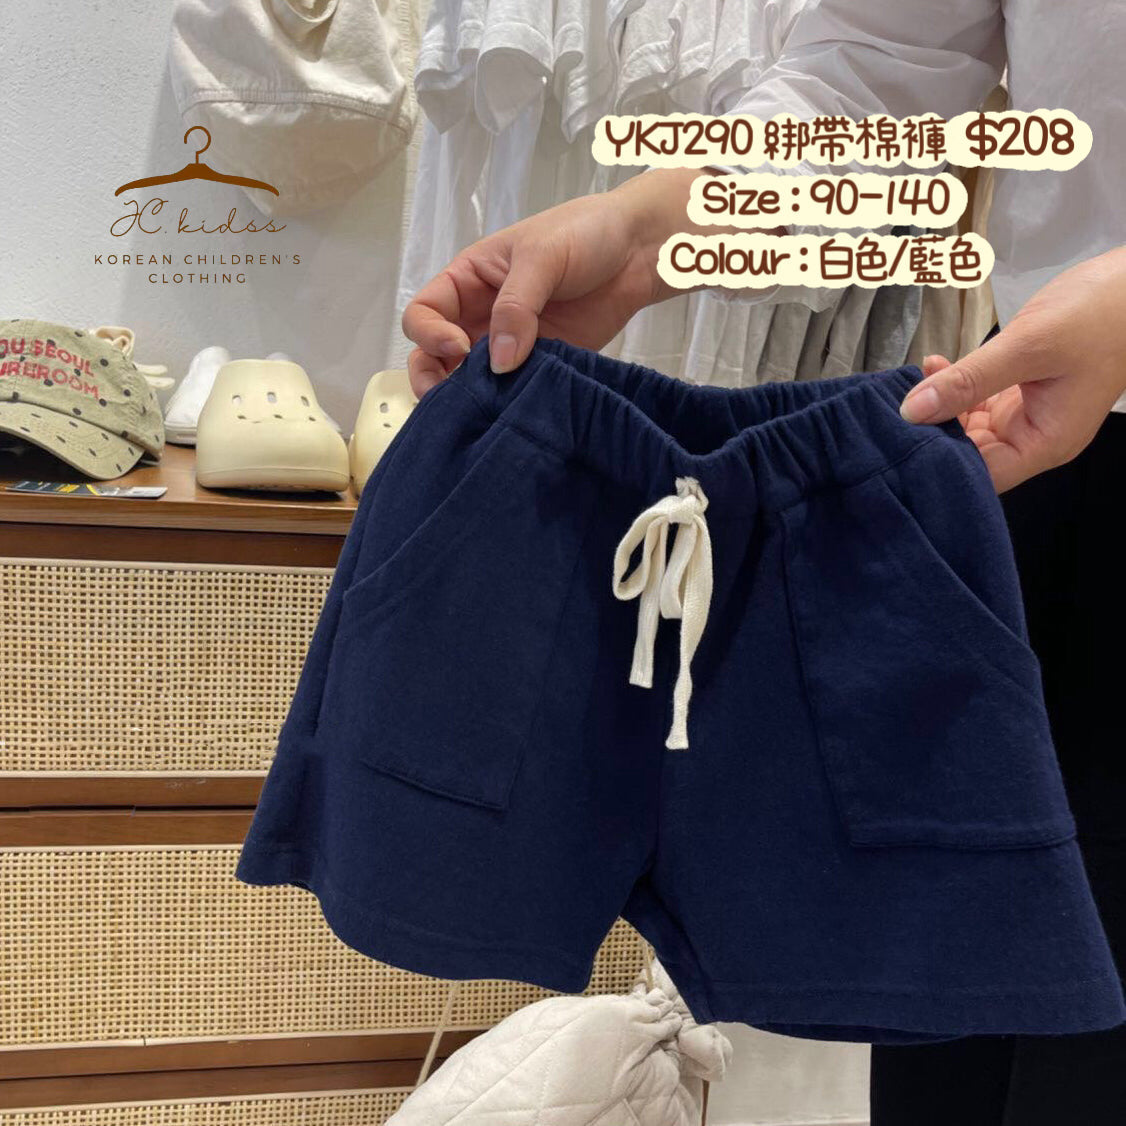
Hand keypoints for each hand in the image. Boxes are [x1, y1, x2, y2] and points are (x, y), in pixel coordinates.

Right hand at [401, 168, 737, 396]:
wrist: (640, 250)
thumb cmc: (584, 234)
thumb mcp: (541, 257)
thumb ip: (517, 306)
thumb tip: (498, 362)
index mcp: (469, 280)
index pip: (424, 313)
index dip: (430, 334)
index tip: (460, 347)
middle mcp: (481, 316)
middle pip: (434, 356)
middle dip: (433, 377)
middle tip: (450, 399)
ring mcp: (510, 345)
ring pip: (471, 381)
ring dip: (469, 398)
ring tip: (480, 412)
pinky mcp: (541, 367)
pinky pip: (514, 392)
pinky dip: (508, 405)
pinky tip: (514, 413)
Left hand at [900, 246, 1125, 491]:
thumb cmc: (1097, 316)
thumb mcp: (1029, 347)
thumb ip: (970, 380)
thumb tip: (912, 411)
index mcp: (1046, 442)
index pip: (982, 476)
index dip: (942, 464)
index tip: (903, 441)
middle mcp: (1035, 436)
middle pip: (971, 455)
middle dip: (935, 434)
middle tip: (896, 410)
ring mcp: (1027, 414)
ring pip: (969, 427)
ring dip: (939, 407)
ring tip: (909, 384)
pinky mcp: (1021, 390)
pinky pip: (978, 400)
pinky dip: (954, 386)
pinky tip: (934, 365)